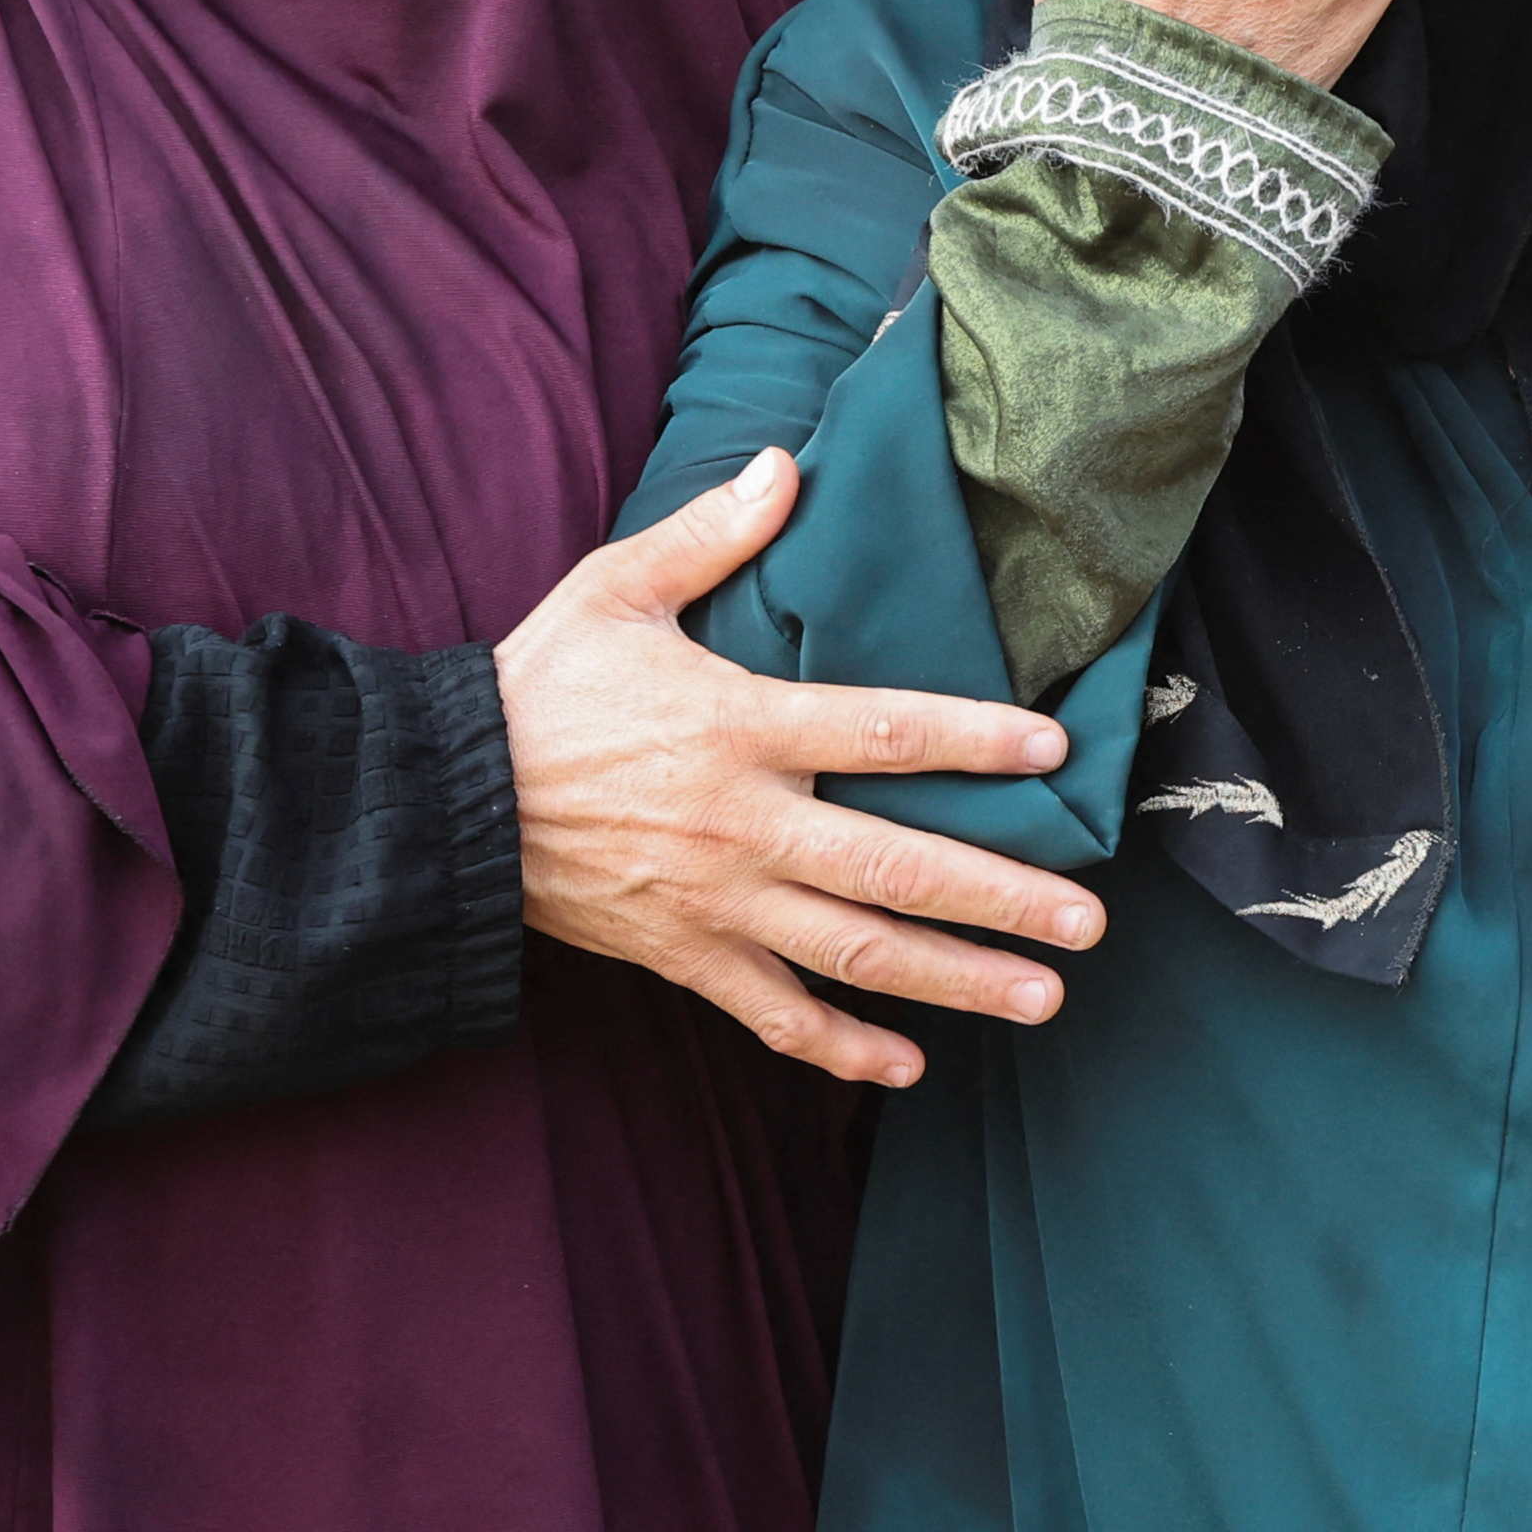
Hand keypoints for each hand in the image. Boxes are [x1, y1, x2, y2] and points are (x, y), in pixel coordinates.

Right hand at [500, 450, 1101, 1086]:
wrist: (441, 800)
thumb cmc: (539, 686)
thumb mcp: (614, 589)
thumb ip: (710, 534)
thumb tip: (785, 464)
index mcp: (739, 728)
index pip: (879, 732)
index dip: (971, 741)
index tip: (1050, 753)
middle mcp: (743, 825)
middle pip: (896, 866)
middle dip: (1002, 897)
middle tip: (1090, 921)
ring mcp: (717, 902)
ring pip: (857, 954)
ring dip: (957, 982)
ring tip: (1045, 997)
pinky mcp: (682, 955)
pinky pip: (774, 1015)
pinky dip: (841, 1049)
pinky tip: (908, 1067)